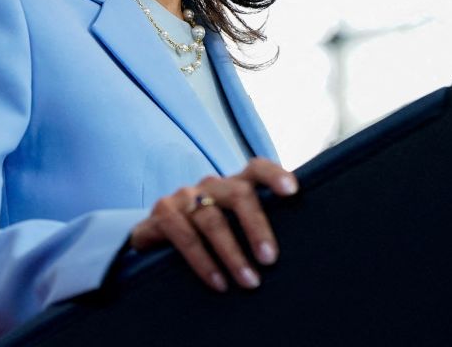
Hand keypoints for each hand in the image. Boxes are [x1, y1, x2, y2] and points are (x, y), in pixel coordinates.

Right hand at [129, 157, 298, 291]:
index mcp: (232, 186)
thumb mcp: (230, 228)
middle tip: (270, 260)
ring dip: (233, 255)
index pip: (256, 169)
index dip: (274, 175)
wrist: (155, 240)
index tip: (292, 191)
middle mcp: (210, 186)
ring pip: (213, 220)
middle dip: (257, 227)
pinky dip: (204, 262)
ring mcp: (184, 197)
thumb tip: (297, 255)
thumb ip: (253, 229)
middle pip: (238, 194)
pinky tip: (219, 282)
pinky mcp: (163, 213)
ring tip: (250, 282)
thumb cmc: (205, 238)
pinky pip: (185, 236)